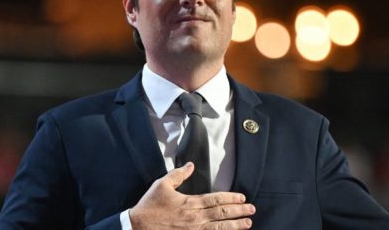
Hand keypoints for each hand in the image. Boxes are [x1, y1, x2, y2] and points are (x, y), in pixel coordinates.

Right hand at [129, 162, 254, 229]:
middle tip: (251, 210)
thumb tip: (190, 165)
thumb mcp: (161, 185)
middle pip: (222, 213)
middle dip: (238, 211)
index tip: (242, 198)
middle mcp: (195, 218)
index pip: (216, 199)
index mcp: (189, 203)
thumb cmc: (149, 208)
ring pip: (219, 228)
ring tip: (247, 223)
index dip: (231, 198)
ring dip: (235, 225)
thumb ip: (178, 174)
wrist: (137, 228)